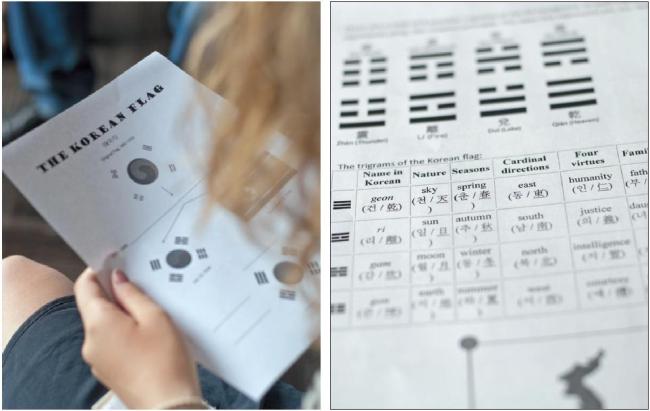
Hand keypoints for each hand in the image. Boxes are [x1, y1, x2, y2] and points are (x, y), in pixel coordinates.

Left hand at [74, 268, 200, 408]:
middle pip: (94, 306)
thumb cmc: (165, 362)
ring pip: (103, 325)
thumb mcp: (155, 317)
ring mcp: (96, 359)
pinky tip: (148, 337)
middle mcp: (90, 341)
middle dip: (114, 293)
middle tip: (142, 286)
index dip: (98, 270)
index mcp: (98, 323)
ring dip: (121, 314)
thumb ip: (133, 294)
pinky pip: (110, 343)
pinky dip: (124, 333)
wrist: (168, 407)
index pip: (85, 286)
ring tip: (151, 315)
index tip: (115, 261)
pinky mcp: (108, 371)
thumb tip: (118, 278)